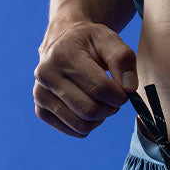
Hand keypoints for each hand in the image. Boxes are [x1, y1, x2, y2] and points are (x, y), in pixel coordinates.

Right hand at [33, 20, 137, 136]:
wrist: (62, 42)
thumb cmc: (89, 41)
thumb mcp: (108, 38)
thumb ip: (123, 59)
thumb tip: (129, 88)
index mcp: (63, 55)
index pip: (99, 88)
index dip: (120, 94)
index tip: (125, 89)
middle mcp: (46, 76)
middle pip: (89, 110)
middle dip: (111, 107)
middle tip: (115, 96)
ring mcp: (40, 95)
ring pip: (81, 125)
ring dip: (101, 117)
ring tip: (103, 100)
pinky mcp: (41, 110)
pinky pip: (74, 131)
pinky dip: (89, 124)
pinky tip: (90, 105)